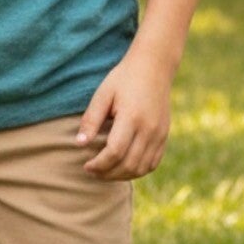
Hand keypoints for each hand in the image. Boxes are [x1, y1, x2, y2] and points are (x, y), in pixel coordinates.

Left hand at [76, 45, 173, 179]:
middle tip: (92, 171)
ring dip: (122, 175)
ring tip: (104, 172)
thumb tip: (79, 143)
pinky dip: (137, 170)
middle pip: (129, 164)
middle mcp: (149, 130)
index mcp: (132, 118)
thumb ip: (92, 119)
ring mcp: (159, 135)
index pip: (115, 152)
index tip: (85, 165)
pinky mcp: (164, 137)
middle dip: (108, 173)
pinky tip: (122, 167)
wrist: (153, 68)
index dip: (99, 163)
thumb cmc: (123, 79)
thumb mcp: (103, 94)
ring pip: (142, 168)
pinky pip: (152, 163)